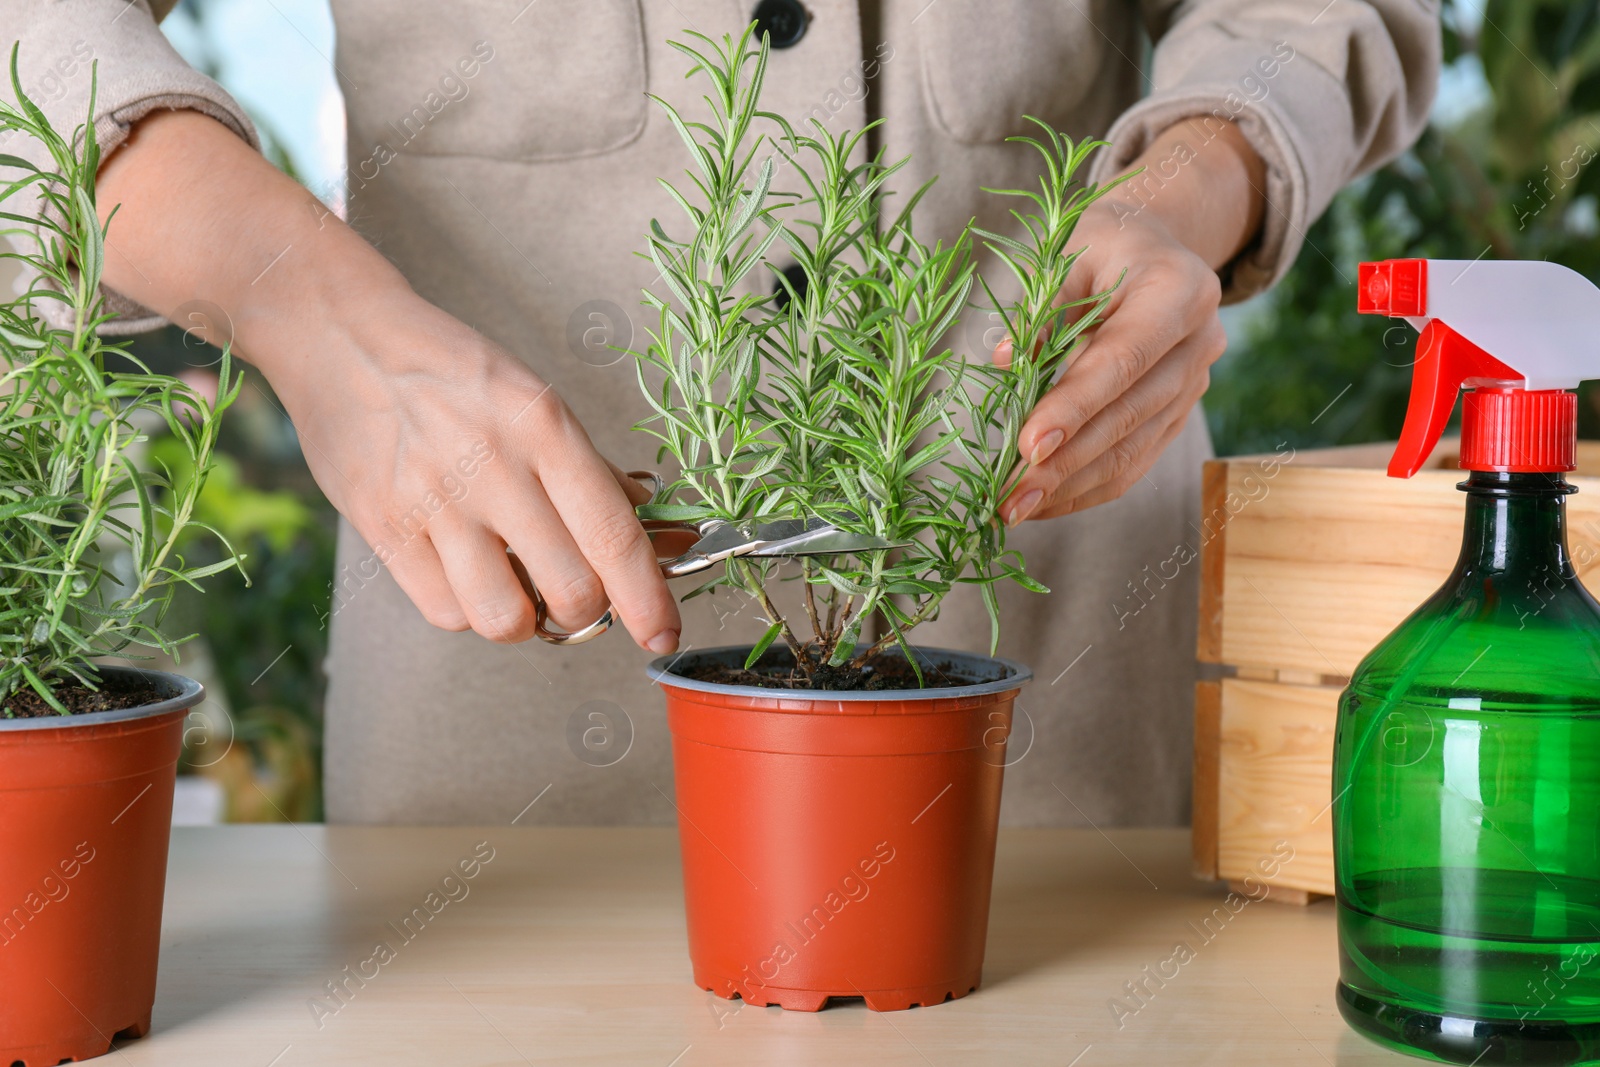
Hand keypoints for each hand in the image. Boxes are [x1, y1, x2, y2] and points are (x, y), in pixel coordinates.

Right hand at [280, 292, 679, 649]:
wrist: (343, 337)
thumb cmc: (453, 372)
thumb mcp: (537, 401)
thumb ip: (593, 473)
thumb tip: (658, 534)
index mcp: (545, 428)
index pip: (614, 536)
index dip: (648, 600)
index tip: (663, 636)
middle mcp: (494, 466)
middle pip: (571, 592)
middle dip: (587, 613)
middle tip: (578, 594)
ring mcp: (434, 501)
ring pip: (505, 619)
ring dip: (524, 619)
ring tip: (516, 584)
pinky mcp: (384, 527)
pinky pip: (446, 611)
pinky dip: (467, 607)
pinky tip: (466, 571)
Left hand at [999, 118, 1266, 523]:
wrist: (1155, 246)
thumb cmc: (1102, 246)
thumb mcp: (1068, 255)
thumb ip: (1040, 309)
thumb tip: (1006, 362)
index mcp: (1179, 290)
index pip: (1123, 360)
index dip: (1075, 407)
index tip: (1028, 447)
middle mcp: (1200, 342)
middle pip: (1128, 416)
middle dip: (1064, 464)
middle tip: (1008, 498)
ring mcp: (1196, 384)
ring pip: (1132, 451)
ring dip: (1070, 488)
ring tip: (1014, 510)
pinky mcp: (1180, 414)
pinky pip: (1134, 462)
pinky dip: (1087, 487)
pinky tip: (1044, 503)